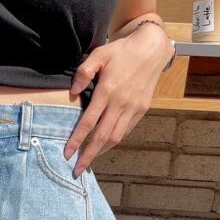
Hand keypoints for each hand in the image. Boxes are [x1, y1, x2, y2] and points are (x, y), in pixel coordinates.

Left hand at [64, 22, 173, 175]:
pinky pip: (126, 131)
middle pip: (102, 137)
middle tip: (77, 170)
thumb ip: (84, 71)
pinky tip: (104, 146)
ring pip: (116, 137)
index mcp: (107, 91)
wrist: (152, 48)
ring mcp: (133, 108)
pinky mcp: (142, 110)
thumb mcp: (99, 54)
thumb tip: (72, 92)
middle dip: (88, 156)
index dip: (77, 140)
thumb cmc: (121, 51)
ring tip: (89, 161)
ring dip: (101, 152)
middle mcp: (120, 103)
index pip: (88, 122)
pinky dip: (114, 141)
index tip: (67, 154)